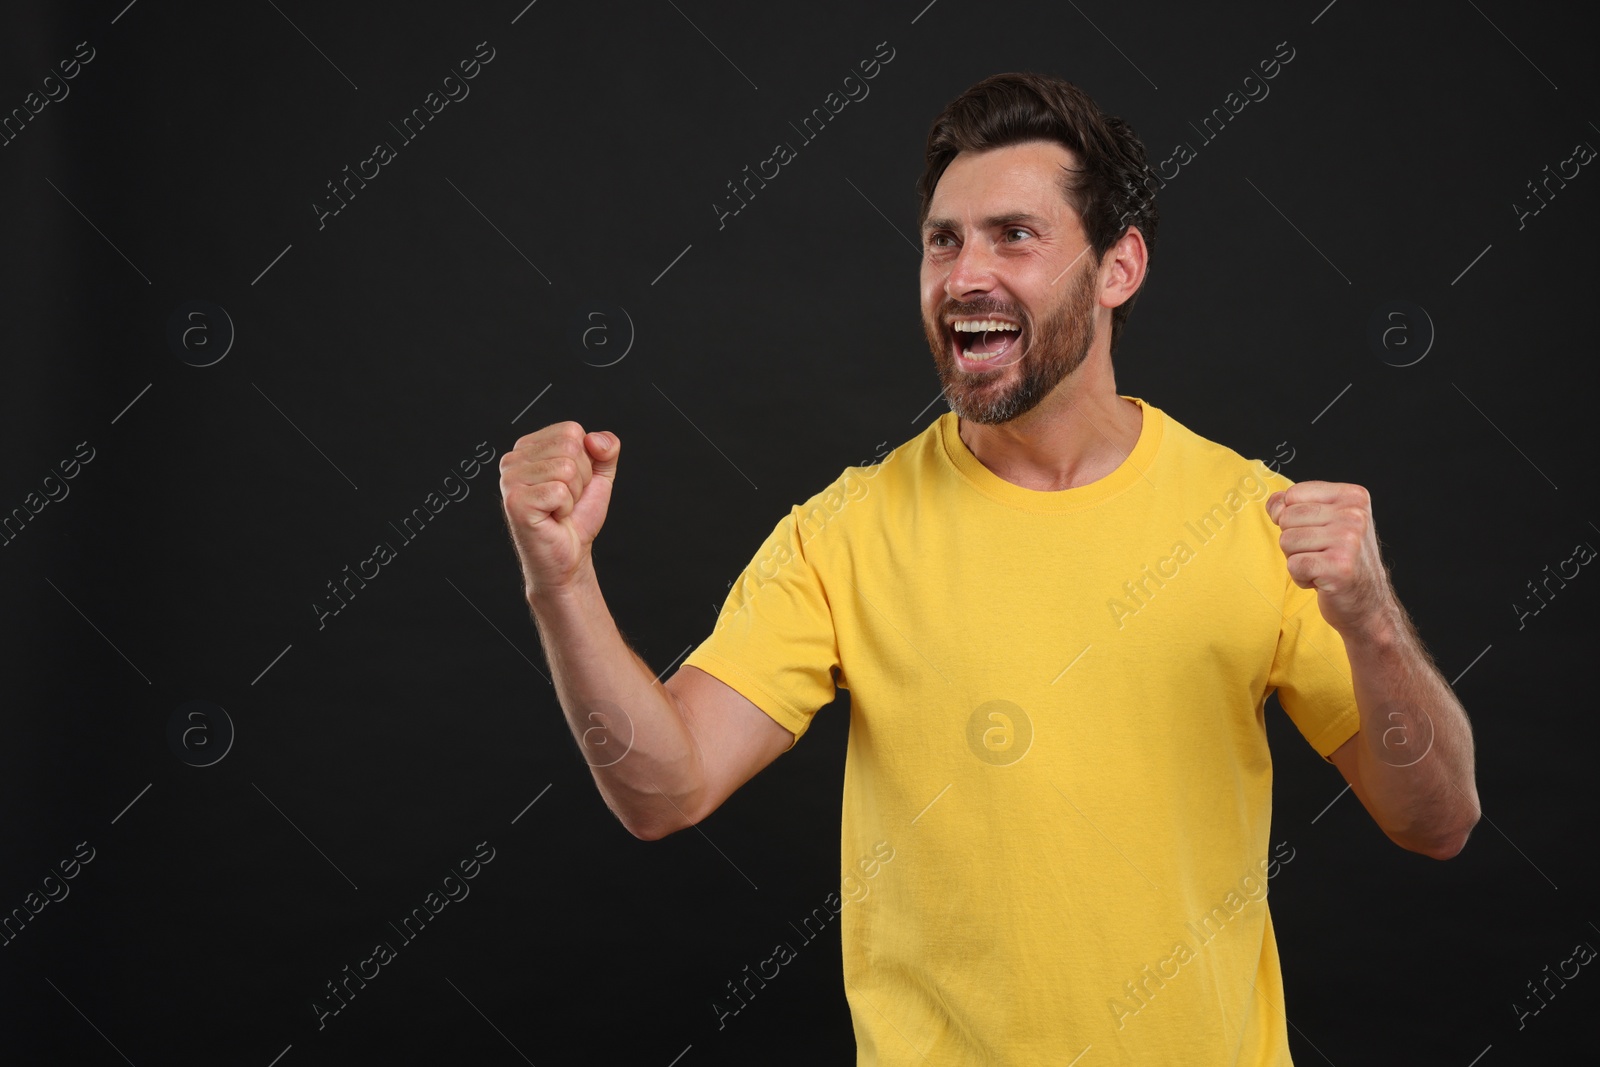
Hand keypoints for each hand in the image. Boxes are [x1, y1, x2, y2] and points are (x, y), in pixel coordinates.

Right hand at [498, 422, 619, 597]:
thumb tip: (595, 439)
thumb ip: (606, 450)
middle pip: (569, 447)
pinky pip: (560, 491)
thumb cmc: (577, 517)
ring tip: (559, 509)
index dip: (585, 460)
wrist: (570, 555)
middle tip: (566, 499)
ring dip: (574, 495)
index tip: (572, 483)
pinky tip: (553, 518)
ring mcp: (510, 480)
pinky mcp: (515, 502)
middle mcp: (513, 460)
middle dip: (581, 478)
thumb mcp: (599, 476)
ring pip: (566, 469)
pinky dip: (566, 509)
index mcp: (528, 447)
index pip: (571, 430)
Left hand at [1266, 480, 1394, 636]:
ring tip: (1323, 567)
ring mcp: (1349, 540)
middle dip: (1294, 541)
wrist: (1369, 604)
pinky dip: (1301, 578)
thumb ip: (1295, 506)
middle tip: (1321, 554)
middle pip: (1287, 517)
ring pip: (1286, 541)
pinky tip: (1323, 581)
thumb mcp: (1324, 523)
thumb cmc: (1342, 561)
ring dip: (1297, 560)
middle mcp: (1354, 514)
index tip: (1318, 533)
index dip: (1293, 517)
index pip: (1294, 494)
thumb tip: (1273, 503)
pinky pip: (1293, 565)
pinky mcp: (1338, 567)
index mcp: (1353, 496)